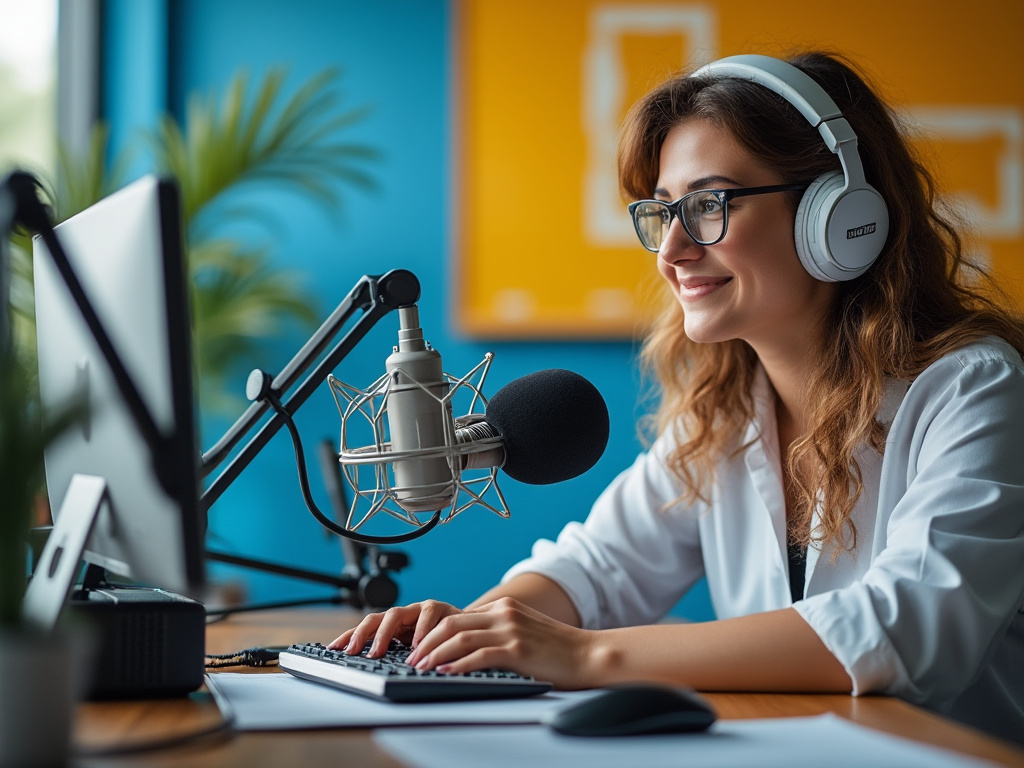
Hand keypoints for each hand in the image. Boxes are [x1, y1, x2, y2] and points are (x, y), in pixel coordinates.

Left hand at [327, 600, 462, 657]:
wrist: (469, 631)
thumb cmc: (439, 644)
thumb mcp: (413, 651)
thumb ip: (397, 656)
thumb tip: (369, 672)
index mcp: (395, 625)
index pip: (367, 627)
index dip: (350, 636)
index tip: (333, 649)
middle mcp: (404, 614)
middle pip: (378, 617)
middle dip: (362, 633)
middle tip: (355, 652)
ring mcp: (420, 609)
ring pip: (396, 614)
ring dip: (385, 633)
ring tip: (377, 652)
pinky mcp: (439, 608)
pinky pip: (427, 614)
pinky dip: (421, 629)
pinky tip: (416, 645)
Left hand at [403, 596, 593, 688]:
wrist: (589, 654)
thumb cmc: (559, 649)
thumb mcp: (525, 630)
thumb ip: (500, 631)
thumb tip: (469, 648)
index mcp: (504, 607)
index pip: (457, 616)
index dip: (433, 633)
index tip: (419, 648)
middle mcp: (504, 613)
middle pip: (452, 624)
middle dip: (426, 643)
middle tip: (412, 659)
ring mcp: (510, 630)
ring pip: (460, 638)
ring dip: (435, 654)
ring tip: (421, 668)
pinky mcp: (517, 650)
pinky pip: (478, 655)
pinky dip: (457, 664)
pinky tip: (445, 672)